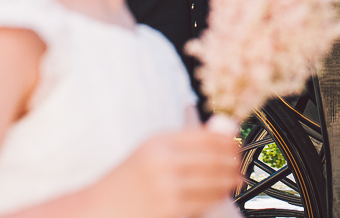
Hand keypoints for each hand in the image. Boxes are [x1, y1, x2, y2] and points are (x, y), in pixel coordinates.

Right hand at [98, 125, 239, 217]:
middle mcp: (163, 161)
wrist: (98, 211)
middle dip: (234, 162)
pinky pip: (205, 202)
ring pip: (215, 181)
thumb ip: (186, 141)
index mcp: (159, 141)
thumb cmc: (129, 181)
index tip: (237, 145)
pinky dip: (217, 197)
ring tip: (235, 181)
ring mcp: (167, 188)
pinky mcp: (171, 210)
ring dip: (229, 181)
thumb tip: (226, 130)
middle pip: (216, 158)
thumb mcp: (152, 151)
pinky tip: (220, 195)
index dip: (229, 141)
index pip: (208, 136)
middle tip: (241, 166)